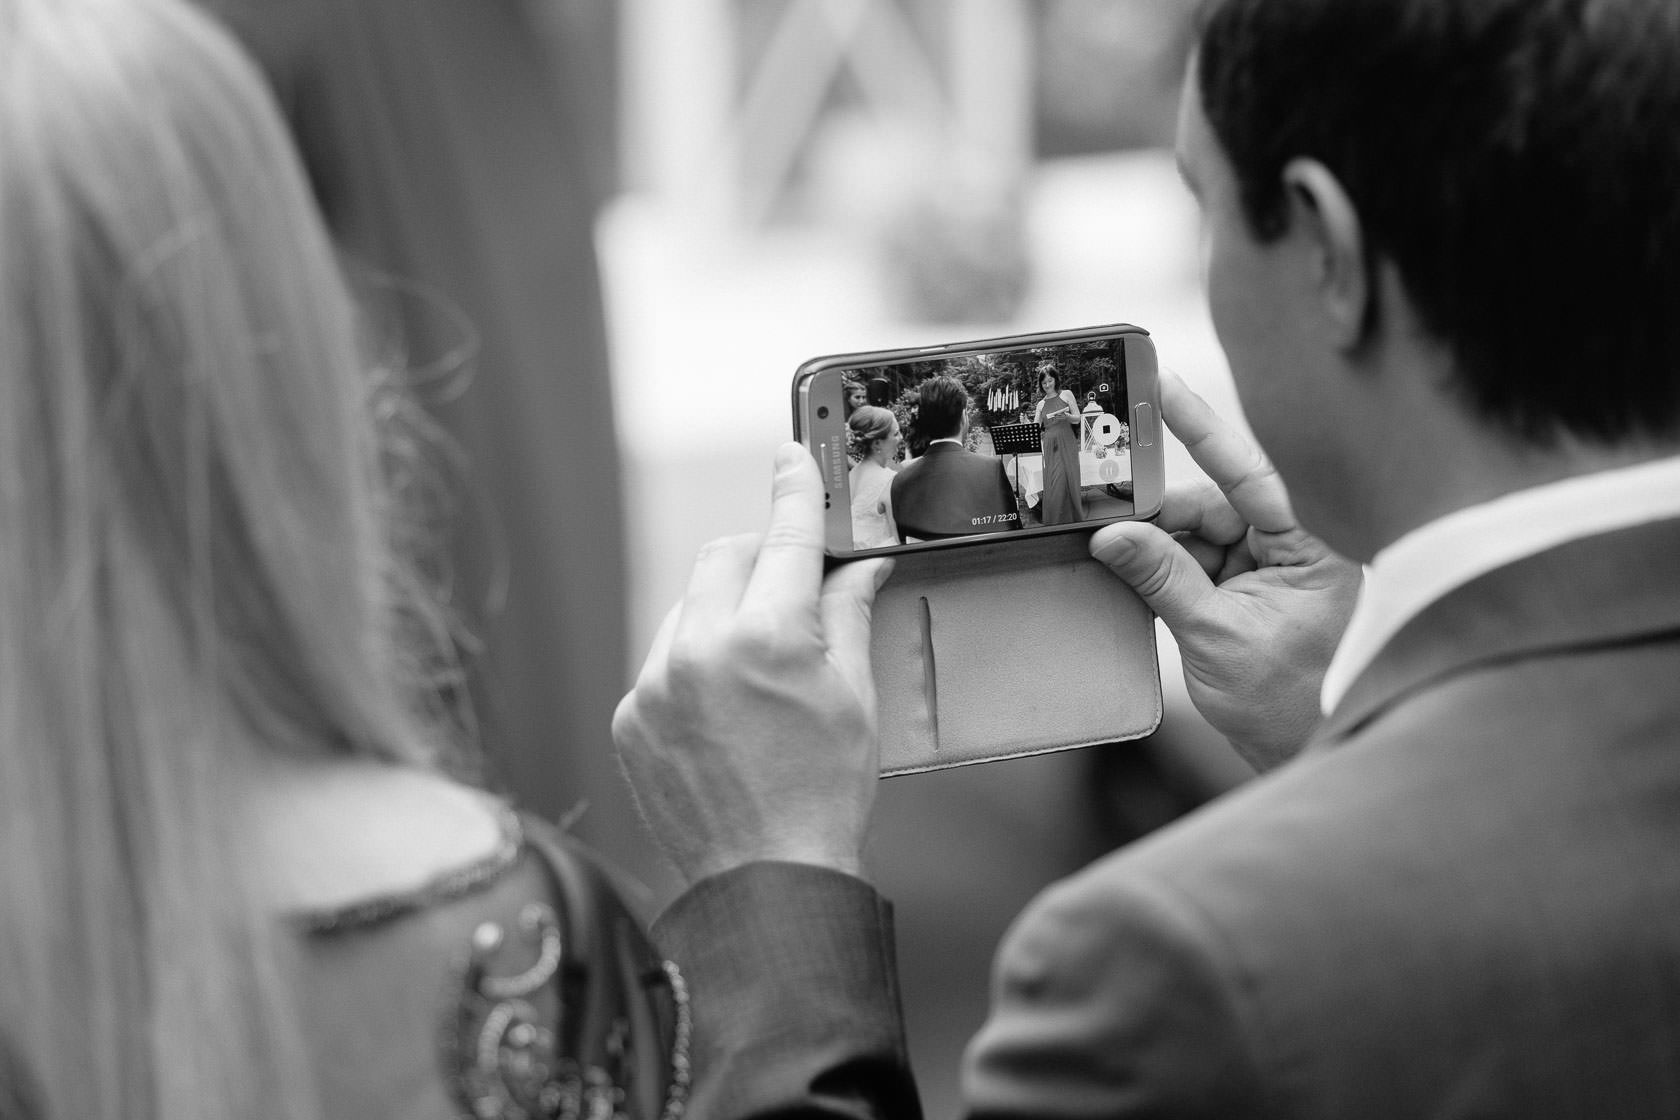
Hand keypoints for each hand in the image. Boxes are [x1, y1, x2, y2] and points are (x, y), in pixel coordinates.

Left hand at [613, 444, 891, 885]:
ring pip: (688, 606)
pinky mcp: (629, 717)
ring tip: (759, 667)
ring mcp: (654, 684)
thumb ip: (847, 617)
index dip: (794, 490)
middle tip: (793, 585)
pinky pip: (662, 659)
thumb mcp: (854, 698)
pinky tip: (724, 706)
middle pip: (723, 556)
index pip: (783, 536)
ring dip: (724, 612)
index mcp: (766, 638)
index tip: (791, 455)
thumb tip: (857, 565)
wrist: (765, 881)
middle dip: (759, 558)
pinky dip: (693, 662)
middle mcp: (699, 649)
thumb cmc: (824, 794)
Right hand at [1090, 373, 1360, 769]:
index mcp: (1311, 546)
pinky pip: (1198, 562)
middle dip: (1159, 517)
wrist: (1310, 753)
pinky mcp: (1250, 590)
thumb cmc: (1290, 702)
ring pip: (1199, 533)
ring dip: (1159, 550)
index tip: (1163, 385)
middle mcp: (1295, 546)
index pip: (1251, 473)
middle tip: (1104, 523)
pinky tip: (1134, 577)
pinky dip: (1165, 571)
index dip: (1203, 428)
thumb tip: (1113, 535)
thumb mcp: (1215, 637)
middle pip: (1214, 504)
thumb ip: (1163, 578)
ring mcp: (1272, 568)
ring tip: (1116, 562)